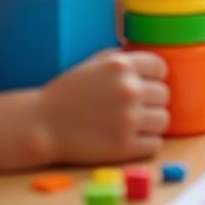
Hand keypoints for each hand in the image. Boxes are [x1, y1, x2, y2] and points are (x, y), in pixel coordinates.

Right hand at [36, 50, 169, 163]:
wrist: (41, 125)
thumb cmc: (69, 93)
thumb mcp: (93, 63)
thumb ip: (123, 58)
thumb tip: (154, 62)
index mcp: (121, 66)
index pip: (160, 68)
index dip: (153, 77)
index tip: (142, 86)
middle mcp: (128, 89)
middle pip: (163, 95)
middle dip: (150, 101)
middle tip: (132, 108)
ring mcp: (127, 119)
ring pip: (163, 120)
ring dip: (150, 124)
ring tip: (131, 125)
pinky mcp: (123, 147)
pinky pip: (154, 144)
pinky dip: (145, 144)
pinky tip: (128, 140)